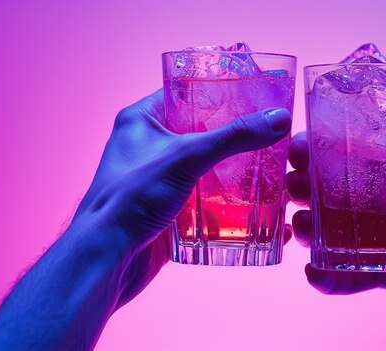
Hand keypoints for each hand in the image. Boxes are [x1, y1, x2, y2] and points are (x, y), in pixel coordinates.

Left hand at [72, 89, 292, 306]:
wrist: (108, 259)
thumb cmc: (131, 197)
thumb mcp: (187, 156)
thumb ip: (234, 137)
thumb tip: (277, 120)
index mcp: (142, 121)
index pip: (185, 93)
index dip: (218, 92)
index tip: (253, 95)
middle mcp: (149, 147)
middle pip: (201, 133)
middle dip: (235, 137)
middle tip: (268, 133)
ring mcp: (159, 181)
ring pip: (205, 168)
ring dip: (234, 171)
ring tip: (269, 167)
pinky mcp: (168, 210)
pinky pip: (203, 198)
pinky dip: (226, 201)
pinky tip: (254, 204)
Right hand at [287, 81, 385, 319]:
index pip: (346, 155)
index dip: (315, 149)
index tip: (296, 149)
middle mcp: (380, 203)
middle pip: (326, 191)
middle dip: (301, 188)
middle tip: (292, 190)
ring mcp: (377, 238)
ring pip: (326, 232)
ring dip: (305, 229)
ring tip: (302, 230)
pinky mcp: (381, 272)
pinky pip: (344, 275)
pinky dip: (324, 277)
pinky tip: (316, 275)